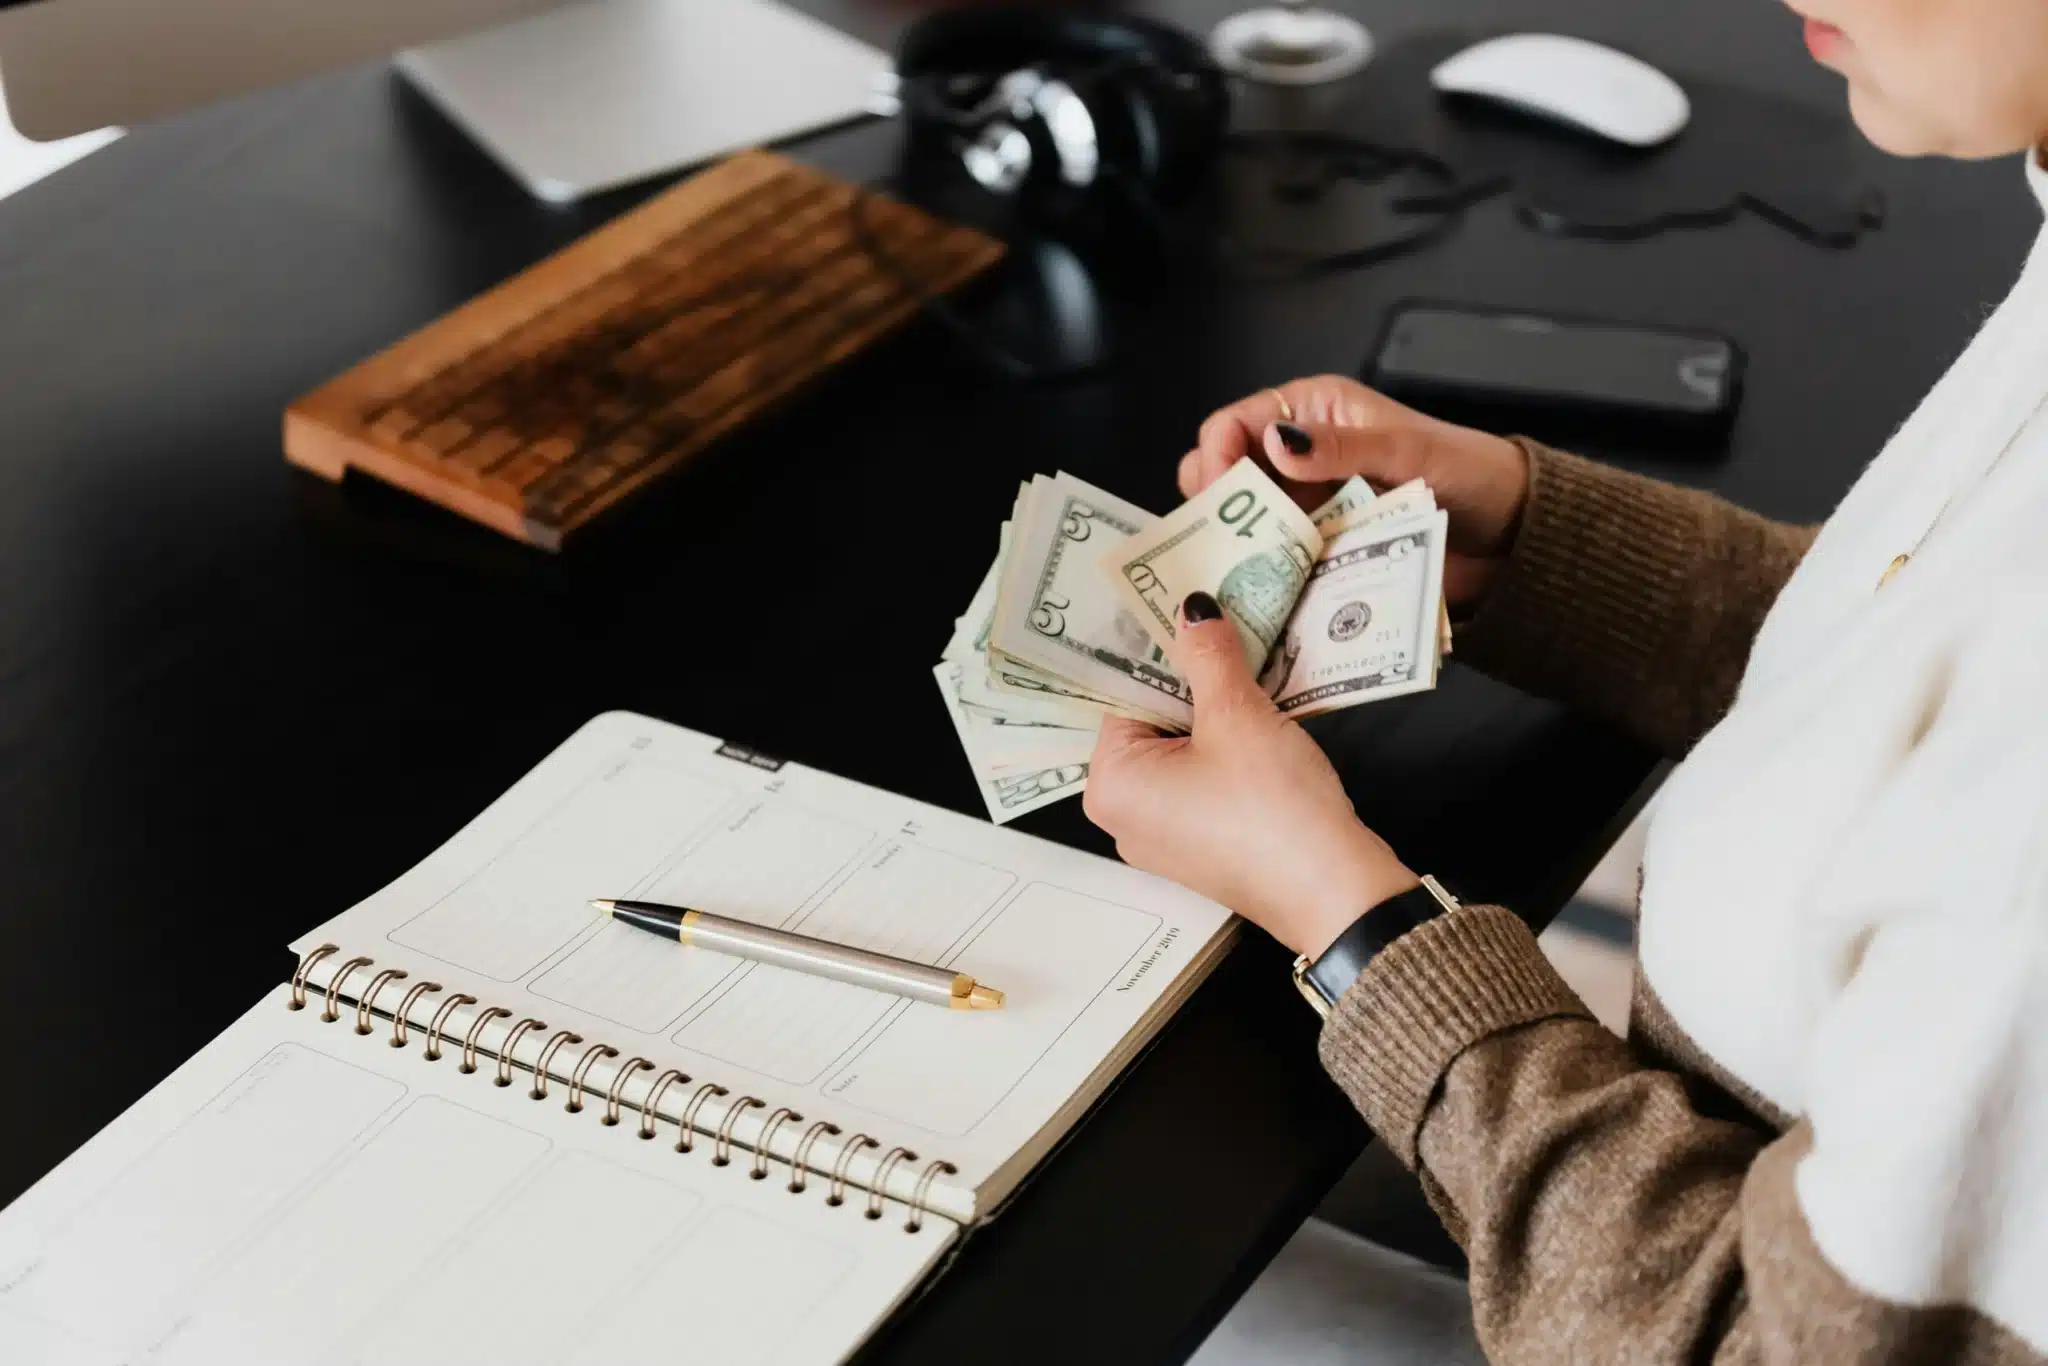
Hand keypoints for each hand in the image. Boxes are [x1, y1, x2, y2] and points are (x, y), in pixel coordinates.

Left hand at [1083, 593, 1417, 958]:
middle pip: (1150, 724)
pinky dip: (1229, 749)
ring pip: (1183, 751)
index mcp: (1111, 784)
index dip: (1158, 653)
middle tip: (1224, 632)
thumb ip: (1208, 657)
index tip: (1187, 614)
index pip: (1121, 695)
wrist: (1333, 891)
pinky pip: (1205, 781)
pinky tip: (1263, 720)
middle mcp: (1124, 816)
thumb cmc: (1272, 806)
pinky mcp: (1205, 847)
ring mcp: (1165, 836)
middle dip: (1190, 682)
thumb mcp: (1238, 716)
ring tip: (1250, 667)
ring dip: (1216, 713)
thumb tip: (1192, 610)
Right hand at [1178, 376, 1530, 608]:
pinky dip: (1265, 577)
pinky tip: (1259, 594)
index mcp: (1315, 411)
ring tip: (1233, 573)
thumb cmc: (1469, 473)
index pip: (1236, 423)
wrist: (1512, 534)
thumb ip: (1341, 445)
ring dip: (1238, 546)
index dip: (1215, 455)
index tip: (1213, 495)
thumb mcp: (1406, 451)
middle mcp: (1303, 456)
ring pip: (1248, 524)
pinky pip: (1278, 563)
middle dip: (1216, 505)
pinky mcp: (1322, 551)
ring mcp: (1310, 507)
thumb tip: (1275, 441)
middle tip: (1217, 539)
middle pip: (1229, 476)